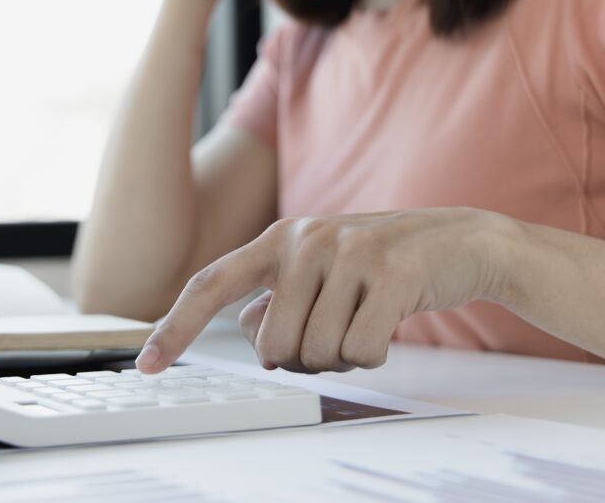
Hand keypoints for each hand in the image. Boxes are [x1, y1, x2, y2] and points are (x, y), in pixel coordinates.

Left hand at [136, 208, 510, 373]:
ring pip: (317, 354)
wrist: (458, 240)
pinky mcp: (393, 273)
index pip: (211, 285)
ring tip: (364, 320)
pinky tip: (389, 323)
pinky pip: (361, 353)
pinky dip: (374, 355)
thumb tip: (249, 334)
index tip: (147, 365)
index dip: (176, 328)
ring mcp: (349, 253)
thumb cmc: (378, 263)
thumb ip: (276, 298)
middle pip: (273, 346)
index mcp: (278, 239)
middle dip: (303, 358)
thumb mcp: (318, 269)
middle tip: (334, 332)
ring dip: (341, 357)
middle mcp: (305, 239)